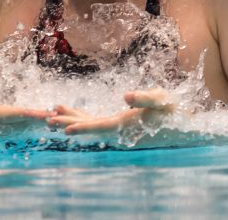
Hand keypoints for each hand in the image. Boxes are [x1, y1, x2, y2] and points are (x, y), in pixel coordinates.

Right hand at [0, 84, 55, 123]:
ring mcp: (0, 126)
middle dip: (40, 119)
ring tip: (57, 116)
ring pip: (24, 123)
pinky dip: (34, 120)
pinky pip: (22, 123)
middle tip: (58, 116)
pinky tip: (46, 117)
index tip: (43, 114)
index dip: (29, 114)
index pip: (12, 115)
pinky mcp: (4, 125)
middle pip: (23, 121)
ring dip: (40, 120)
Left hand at [47, 88, 172, 134]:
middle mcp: (117, 130)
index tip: (65, 129)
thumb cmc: (172, 112)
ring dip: (71, 118)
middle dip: (68, 123)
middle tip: (47, 120)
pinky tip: (70, 111)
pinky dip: (82, 116)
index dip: (83, 128)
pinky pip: (95, 122)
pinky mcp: (117, 125)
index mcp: (126, 125)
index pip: (100, 127)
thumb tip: (126, 97)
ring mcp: (116, 129)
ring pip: (89, 124)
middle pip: (89, 127)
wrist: (180, 128)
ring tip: (51, 114)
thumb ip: (145, 98)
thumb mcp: (162, 101)